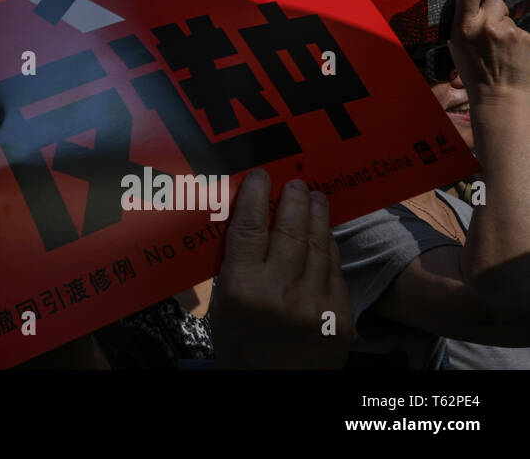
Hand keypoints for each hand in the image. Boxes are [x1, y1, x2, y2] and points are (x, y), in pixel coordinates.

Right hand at [211, 170, 354, 368]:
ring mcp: (317, 304)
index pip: (250, 226)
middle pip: (290, 229)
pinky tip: (325, 234)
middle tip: (294, 183)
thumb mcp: (224, 305)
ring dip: (317, 215)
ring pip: (319, 244)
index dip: (257, 195)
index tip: (261, 176)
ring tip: (315, 196)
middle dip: (294, 199)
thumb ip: (236, 264)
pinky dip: (329, 246)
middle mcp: (281, 292)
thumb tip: (250, 219)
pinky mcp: (343, 315)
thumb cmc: (241, 347)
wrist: (277, 392)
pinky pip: (335, 269)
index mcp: (243, 288)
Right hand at [449, 0, 529, 99]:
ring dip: (508, 29)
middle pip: (494, 2)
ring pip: (510, 19)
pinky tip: (516, 54)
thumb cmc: (477, 75)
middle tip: (493, 33)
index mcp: (464, 29)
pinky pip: (524, 30)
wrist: (501, 97)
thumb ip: (464, 24)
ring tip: (504, 50)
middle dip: (495, 12)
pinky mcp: (528, 38)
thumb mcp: (458, 48)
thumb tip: (472, 7)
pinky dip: (521, 40)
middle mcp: (487, 27)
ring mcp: (510, 32)